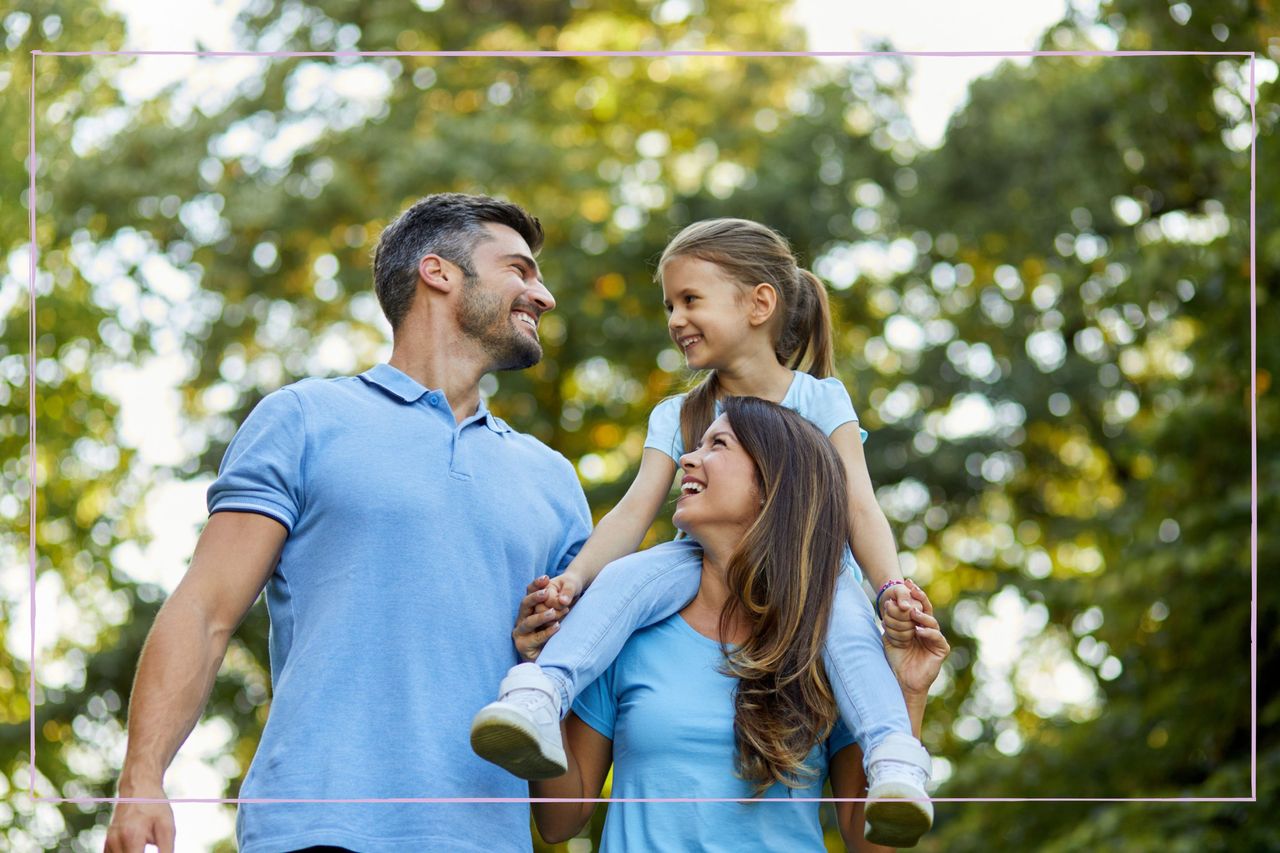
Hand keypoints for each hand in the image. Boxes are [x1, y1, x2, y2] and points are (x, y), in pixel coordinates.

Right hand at [104, 784, 174, 852]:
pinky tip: (136, 849)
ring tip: (143, 848)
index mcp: (131, 837)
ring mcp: (108, 842)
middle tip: (147, 848)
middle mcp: (115, 841)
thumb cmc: (155, 807)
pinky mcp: (107, 843)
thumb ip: (167, 850)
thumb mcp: (167, 827)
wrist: (138, 788)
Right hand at [512, 575, 576, 660]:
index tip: (546, 577)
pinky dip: (546, 632)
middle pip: (525, 604)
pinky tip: (557, 627)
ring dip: (541, 616)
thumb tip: (568, 597)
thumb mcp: (558, 616)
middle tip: (546, 593)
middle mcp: (522, 618)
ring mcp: (520, 632)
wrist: (548, 660)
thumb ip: (560, 605)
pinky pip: (535, 638)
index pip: (529, 592)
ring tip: (553, 612)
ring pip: (528, 622)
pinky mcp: (523, 645)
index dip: (536, 584)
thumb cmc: (554, 634)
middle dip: (535, 597)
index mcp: (529, 608)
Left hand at [882, 580, 948, 697]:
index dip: (913, 594)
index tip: (906, 582)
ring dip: (922, 616)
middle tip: (912, 588)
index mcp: (916, 624)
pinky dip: (928, 633)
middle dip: (920, 597)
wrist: (902, 679)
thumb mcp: (891, 636)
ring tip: (912, 612)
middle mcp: (927, 629)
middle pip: (926, 609)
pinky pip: (936, 638)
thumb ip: (892, 622)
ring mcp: (935, 639)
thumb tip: (889, 603)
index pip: (916, 605)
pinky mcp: (941, 650)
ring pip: (932, 622)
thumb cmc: (896, 658)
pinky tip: (918, 630)